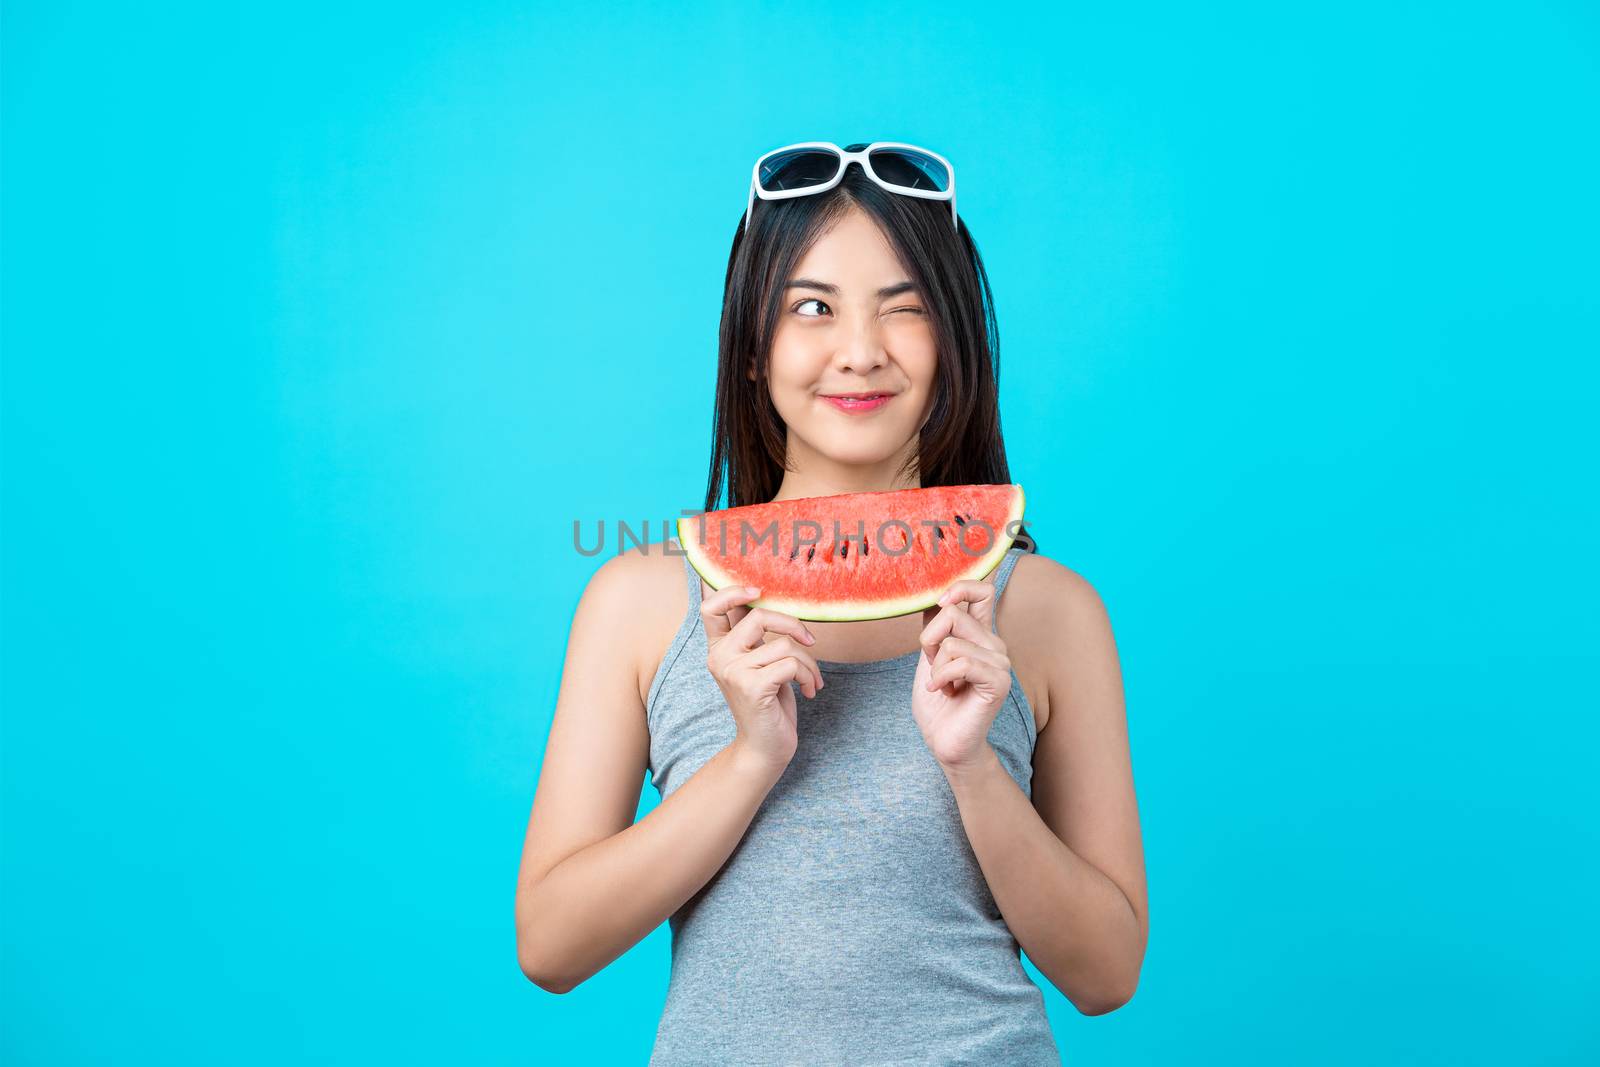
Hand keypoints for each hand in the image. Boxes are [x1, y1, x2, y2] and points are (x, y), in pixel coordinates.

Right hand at [701, 584, 824, 774]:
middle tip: (810, 641)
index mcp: (718, 648)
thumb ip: (756, 637)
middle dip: (793, 625)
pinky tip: (810, 691)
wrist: (765, 748)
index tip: (759, 592)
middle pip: (759, 616)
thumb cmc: (768, 703)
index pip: (711, 607)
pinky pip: (792, 664)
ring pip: (784, 645)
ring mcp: (733, 672)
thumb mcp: (759, 663)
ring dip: (808, 663)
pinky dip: (808, 676)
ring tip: (811, 680)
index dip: (733, 592)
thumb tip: (766, 599)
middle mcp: (720, 658)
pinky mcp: (753, 687)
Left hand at [912, 579, 1011, 770]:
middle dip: (929, 642)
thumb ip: (937, 627)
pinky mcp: (999, 682)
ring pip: (951, 643)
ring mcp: (1000, 663)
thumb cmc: (937, 701)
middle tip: (934, 668)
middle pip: (953, 614)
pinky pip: (962, 664)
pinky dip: (941, 678)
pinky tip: (944, 692)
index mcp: (979, 634)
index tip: (940, 604)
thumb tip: (935, 597)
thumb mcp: (930, 655)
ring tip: (942, 685)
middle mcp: (994, 644)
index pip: (982, 591)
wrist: (944, 740)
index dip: (959, 588)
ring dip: (935, 668)